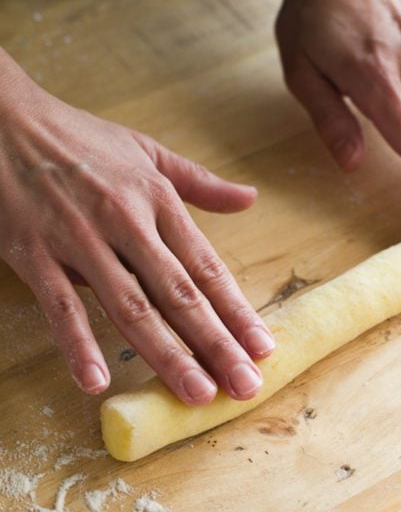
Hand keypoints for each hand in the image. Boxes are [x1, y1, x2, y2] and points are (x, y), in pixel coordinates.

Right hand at [0, 51, 274, 403]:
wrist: (2, 118)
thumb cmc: (79, 138)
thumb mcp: (147, 151)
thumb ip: (200, 183)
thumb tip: (250, 199)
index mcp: (157, 200)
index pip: (206, 267)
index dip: (237, 311)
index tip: (263, 347)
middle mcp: (126, 222)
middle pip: (179, 295)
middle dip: (216, 344)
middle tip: (244, 386)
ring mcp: (80, 239)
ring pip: (130, 307)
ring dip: (166, 354)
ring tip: (196, 393)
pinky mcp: (33, 253)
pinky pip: (60, 306)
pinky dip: (78, 344)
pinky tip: (98, 381)